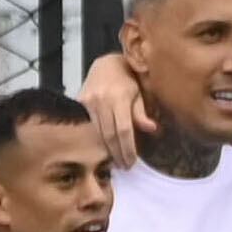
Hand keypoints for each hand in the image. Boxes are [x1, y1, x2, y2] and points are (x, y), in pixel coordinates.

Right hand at [80, 52, 151, 169]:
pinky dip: (95, 140)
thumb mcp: (139, 92)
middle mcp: (102, 100)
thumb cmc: (127, 79)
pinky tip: (102, 149)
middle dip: (117, 154)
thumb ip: (142, 112)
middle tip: (124, 166)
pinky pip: (87, 127)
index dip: (127, 148)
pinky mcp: (78, 104)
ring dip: (106, 150)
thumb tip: (152, 130)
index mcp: (119, 97)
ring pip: (96, 134)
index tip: (131, 162)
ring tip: (115, 161)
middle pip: (109, 136)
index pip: (123, 130)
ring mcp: (88, 102)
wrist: (106, 64)